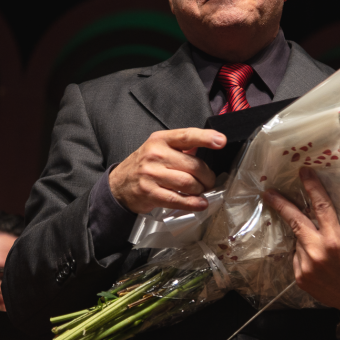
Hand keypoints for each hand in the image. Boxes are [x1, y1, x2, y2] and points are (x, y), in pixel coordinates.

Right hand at [109, 128, 224, 213]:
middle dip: (208, 176)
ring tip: (201, 191)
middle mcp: (155, 155)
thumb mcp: (158, 148)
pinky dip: (193, 203)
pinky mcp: (150, 193)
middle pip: (193, 165)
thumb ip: (181, 146)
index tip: (221, 141)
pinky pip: (178, 199)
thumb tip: (208, 145)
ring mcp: (151, 174)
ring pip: (188, 183)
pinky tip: (200, 204)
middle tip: (209, 181)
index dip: (206, 138)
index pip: (187, 135)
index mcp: (160, 140)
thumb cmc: (144, 165)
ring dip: (201, 190)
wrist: (118, 185)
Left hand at [263, 167, 339, 316]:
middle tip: (269, 192)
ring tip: (317, 238)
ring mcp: (306, 266)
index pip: (321, 208)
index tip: (304, 173)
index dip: (312, 188)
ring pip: (298, 240)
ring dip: (304, 235)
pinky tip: (317, 255)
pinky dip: (304, 251)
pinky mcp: (301, 278)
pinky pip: (297, 256)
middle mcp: (317, 252)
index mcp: (335, 241)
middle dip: (281, 205)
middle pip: (295, 221)